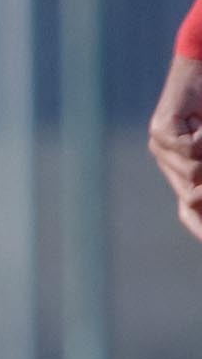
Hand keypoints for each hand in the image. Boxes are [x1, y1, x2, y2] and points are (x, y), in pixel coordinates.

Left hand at [150, 51, 201, 241]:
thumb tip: (195, 203)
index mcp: (180, 167)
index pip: (189, 211)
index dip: (201, 229)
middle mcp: (165, 158)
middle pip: (193, 199)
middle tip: (201, 152)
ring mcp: (160, 145)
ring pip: (196, 174)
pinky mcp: (162, 129)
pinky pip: (193, 151)